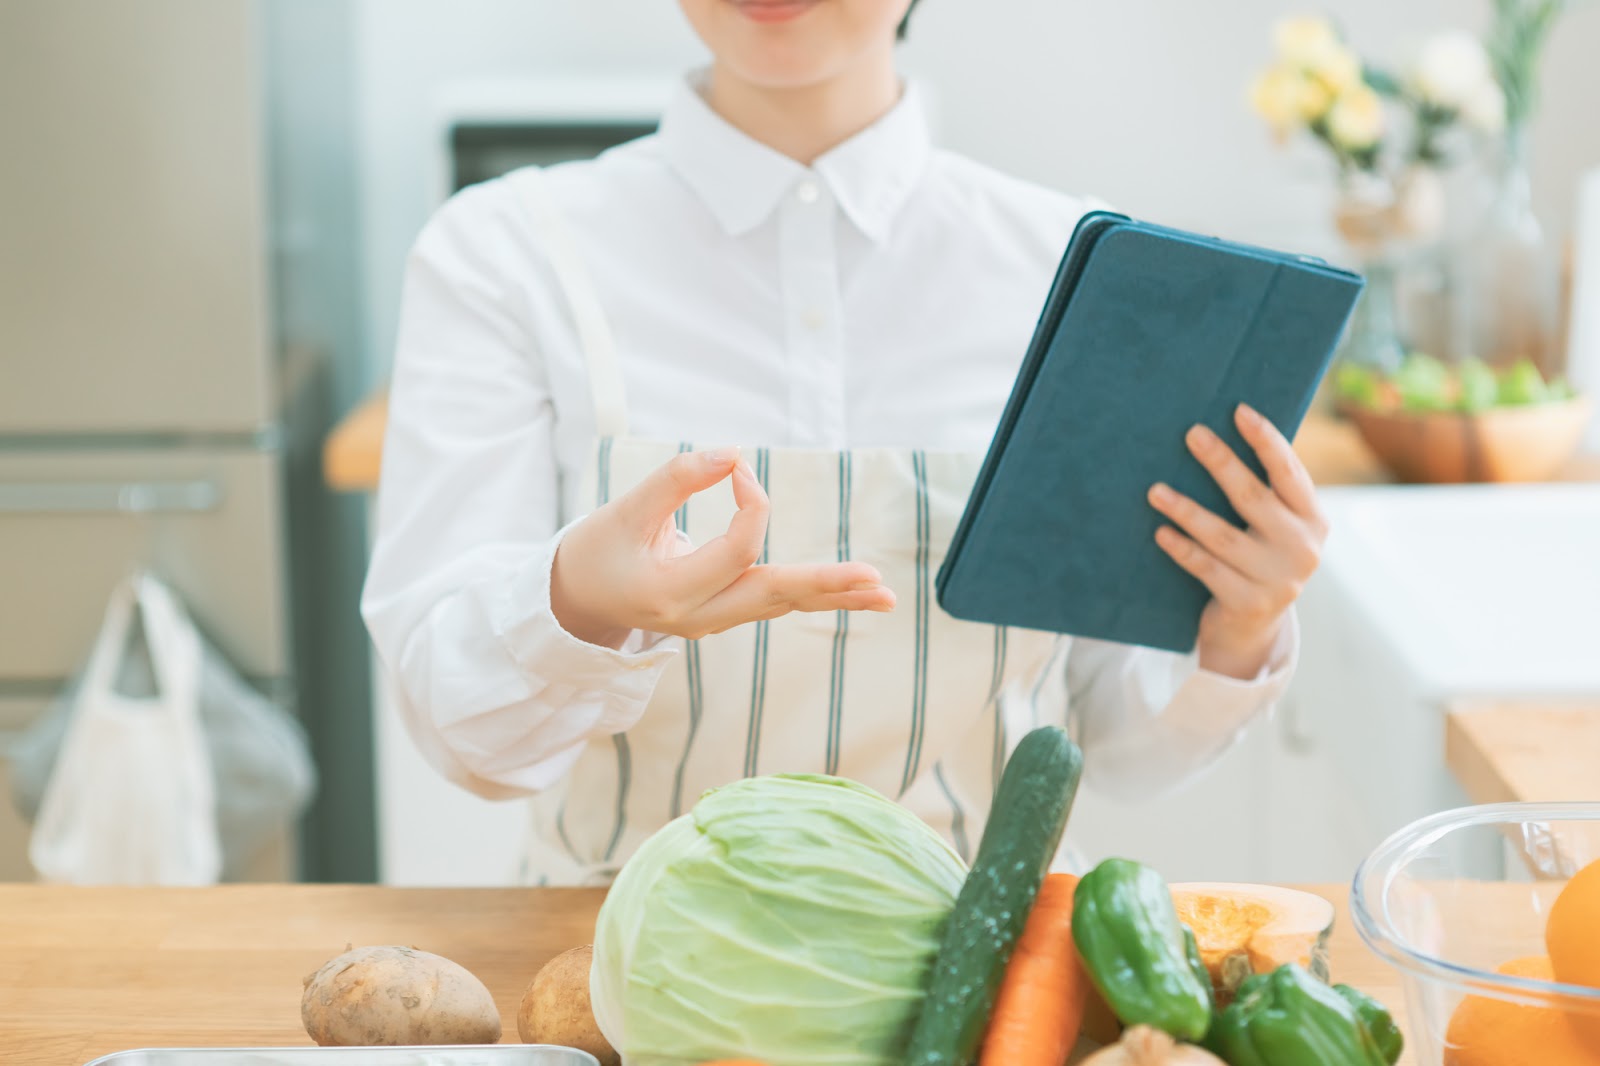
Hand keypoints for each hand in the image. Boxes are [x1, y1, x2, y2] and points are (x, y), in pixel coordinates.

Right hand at [550, 447, 894, 647]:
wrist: (574, 601)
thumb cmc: (596, 550)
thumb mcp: (624, 509)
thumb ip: (677, 478)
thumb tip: (736, 451)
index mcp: (669, 594)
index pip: (735, 550)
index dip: (751, 502)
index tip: (738, 468)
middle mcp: (697, 618)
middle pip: (772, 596)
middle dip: (826, 585)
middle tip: (876, 581)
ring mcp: (712, 622)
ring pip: (780, 605)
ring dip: (833, 596)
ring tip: (884, 594)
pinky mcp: (722, 614)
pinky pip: (773, 602)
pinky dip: (811, 594)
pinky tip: (852, 593)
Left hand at [1146, 404, 1327, 679]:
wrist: (1253, 628)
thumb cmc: (1258, 557)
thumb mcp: (1275, 527)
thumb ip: (1265, 491)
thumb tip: (1220, 432)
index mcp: (1313, 520)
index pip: (1289, 472)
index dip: (1266, 441)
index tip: (1239, 411)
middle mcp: (1302, 548)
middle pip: (1253, 497)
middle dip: (1221, 462)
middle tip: (1192, 434)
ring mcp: (1277, 579)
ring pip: (1222, 536)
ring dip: (1186, 510)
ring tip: (1154, 491)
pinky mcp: (1248, 603)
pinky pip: (1206, 568)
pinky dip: (1181, 549)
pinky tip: (1160, 532)